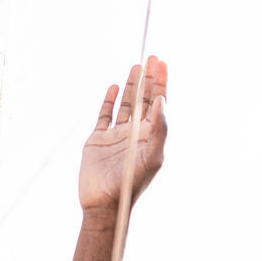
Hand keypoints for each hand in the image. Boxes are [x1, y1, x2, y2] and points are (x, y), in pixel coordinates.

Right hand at [78, 56, 167, 213]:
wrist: (104, 203)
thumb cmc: (131, 184)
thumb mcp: (152, 157)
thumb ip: (160, 130)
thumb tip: (163, 101)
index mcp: (151, 138)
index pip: (159, 105)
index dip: (161, 84)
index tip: (162, 64)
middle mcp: (135, 135)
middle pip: (144, 101)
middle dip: (148, 80)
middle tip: (151, 57)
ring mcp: (117, 136)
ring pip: (125, 105)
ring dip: (131, 86)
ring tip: (135, 66)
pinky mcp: (98, 140)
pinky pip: (104, 116)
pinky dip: (109, 101)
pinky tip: (113, 86)